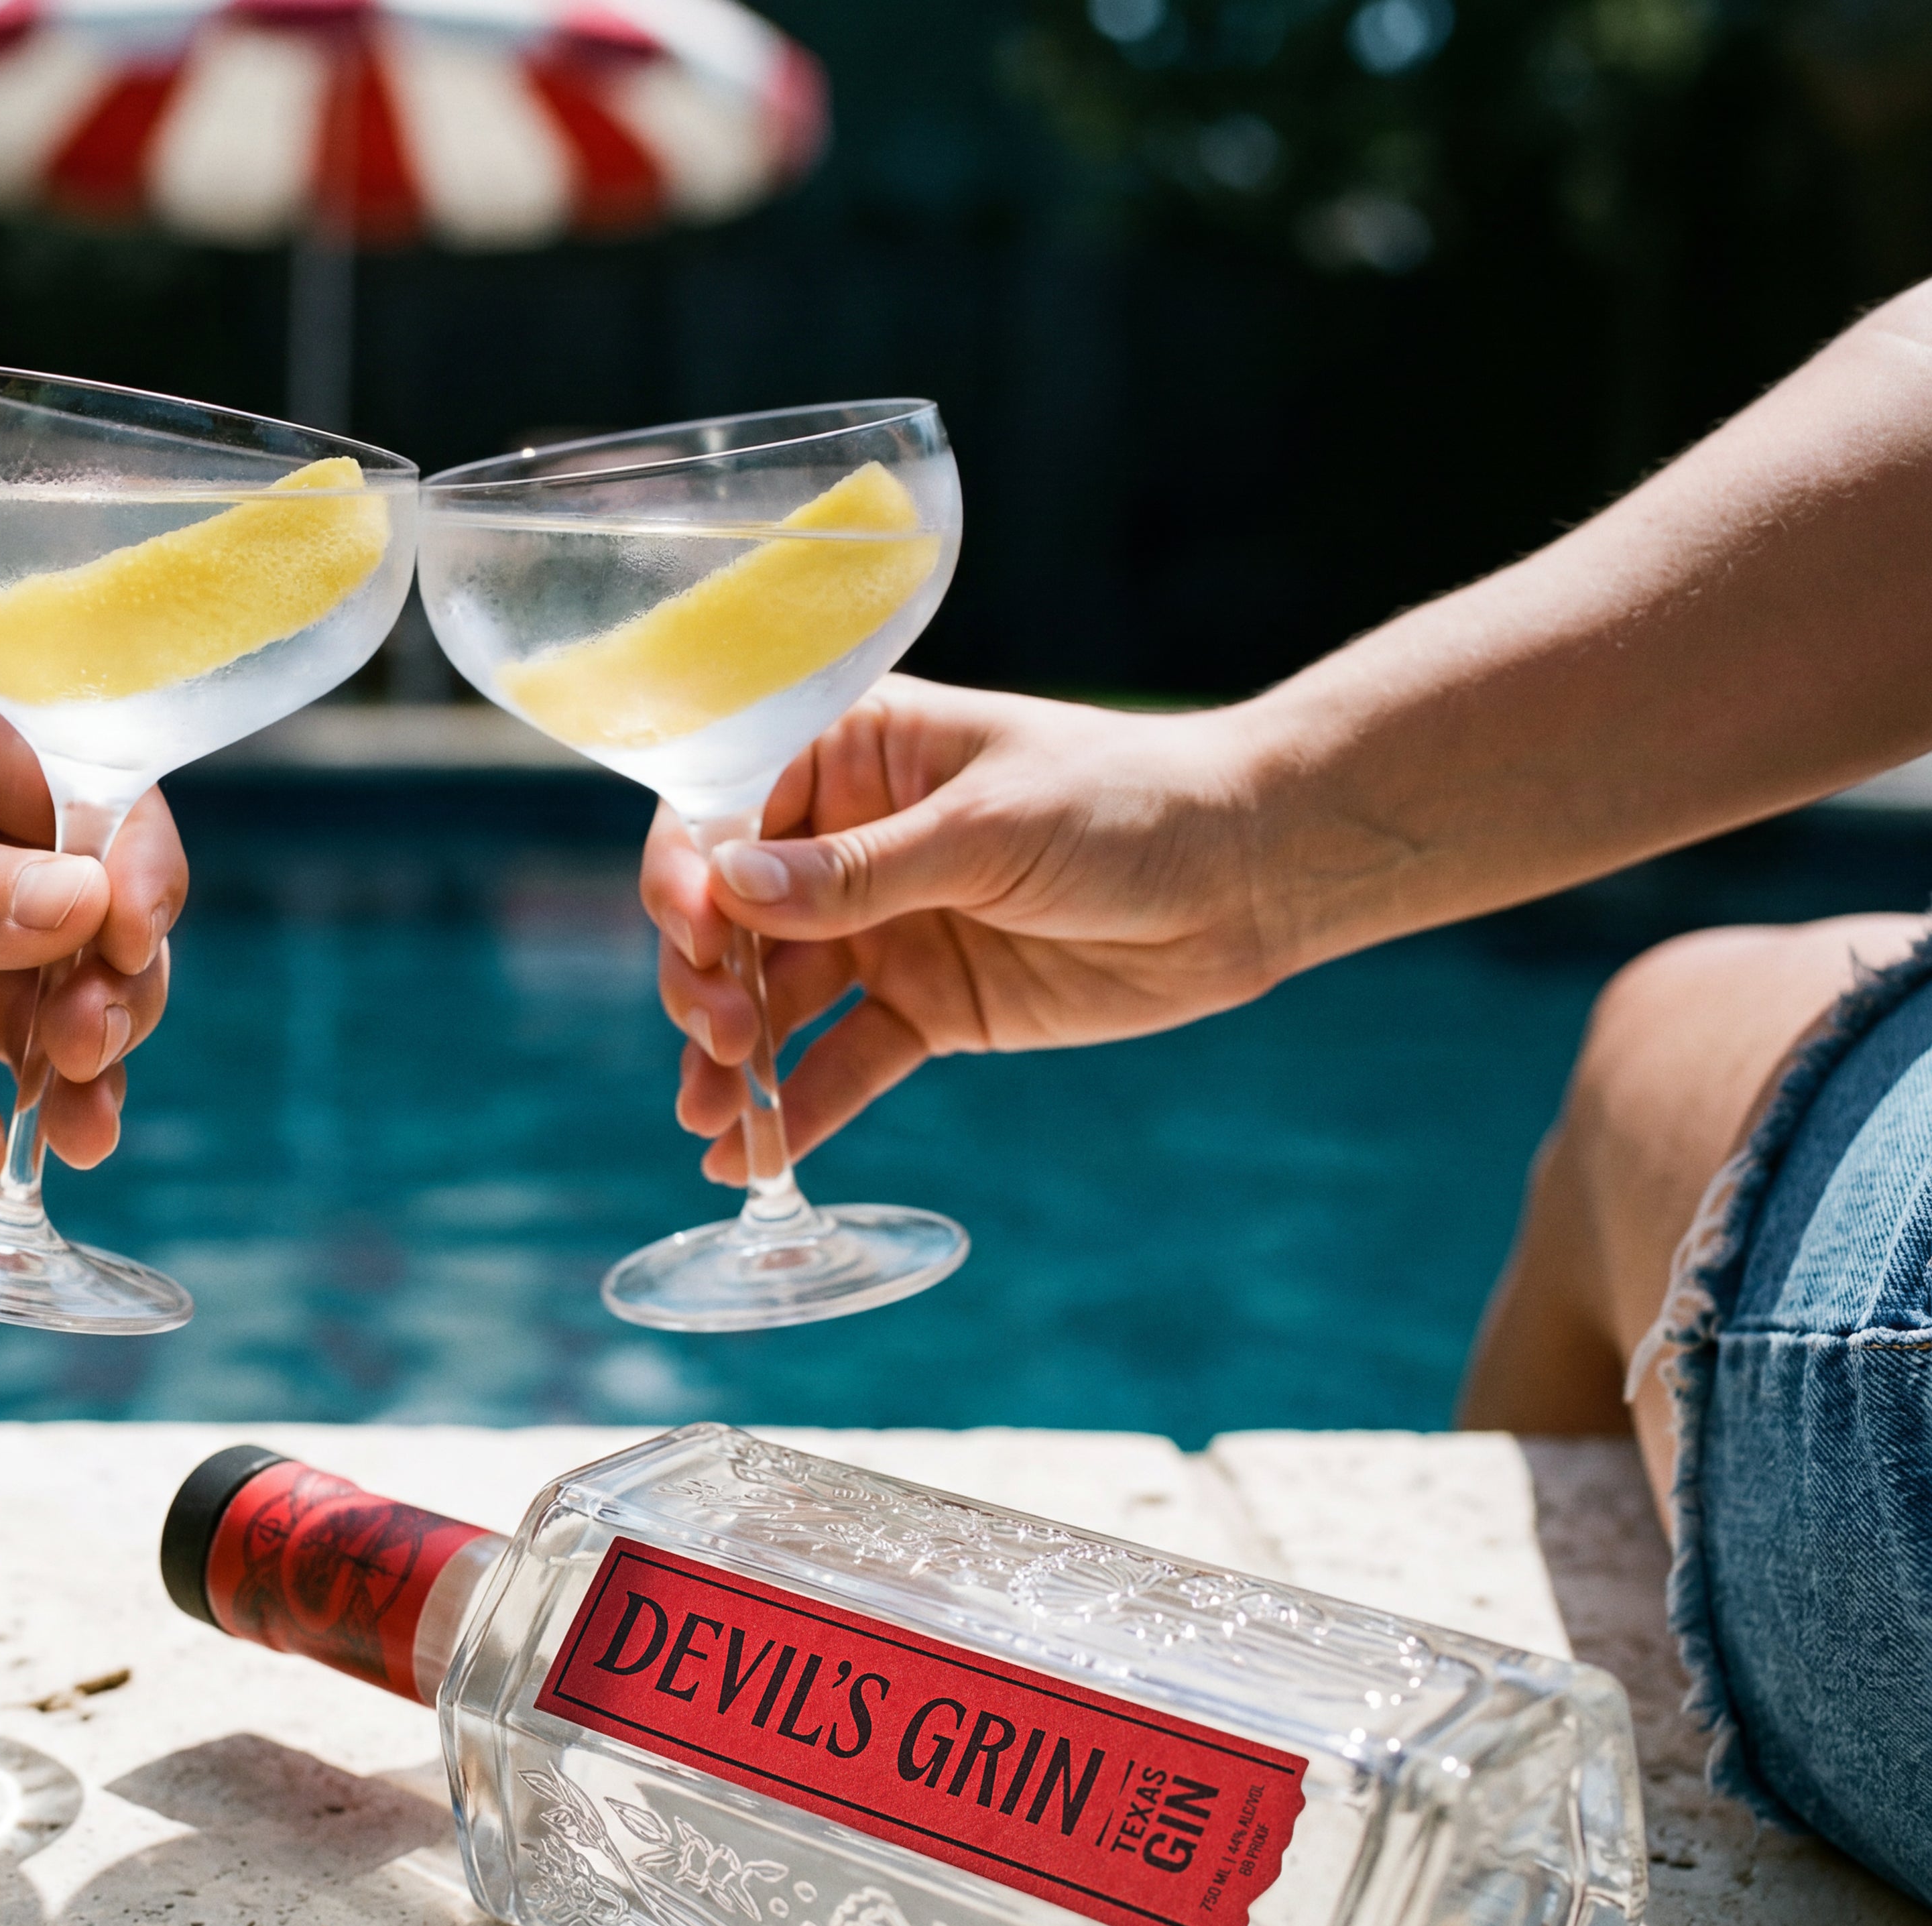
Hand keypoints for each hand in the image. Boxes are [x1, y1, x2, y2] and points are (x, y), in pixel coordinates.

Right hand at [643, 677, 1299, 1181]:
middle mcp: (846, 842)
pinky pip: (844, 1061)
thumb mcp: (988, 828)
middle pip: (730, 916)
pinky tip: (752, 1158)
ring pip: (773, 998)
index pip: (723, 807)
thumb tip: (730, 886)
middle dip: (705, 980)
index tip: (695, 934)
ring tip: (710, 1120)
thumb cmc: (1128, 803)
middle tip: (721, 1039)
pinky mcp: (924, 1008)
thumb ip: (860, 870)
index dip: (688, 872)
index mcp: (851, 755)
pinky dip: (800, 1108)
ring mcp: (881, 930)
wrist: (1249, 876)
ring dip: (732, 1059)